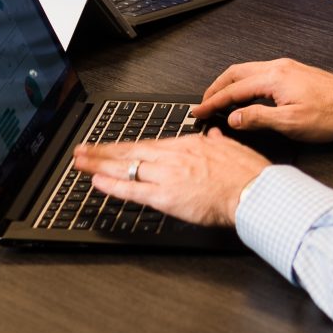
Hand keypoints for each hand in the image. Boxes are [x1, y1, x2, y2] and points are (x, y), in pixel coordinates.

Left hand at [72, 129, 268, 228]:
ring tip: (79, 163)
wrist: (253, 191)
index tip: (109, 146)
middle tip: (80, 151)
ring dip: (99, 165)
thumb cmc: (247, 174)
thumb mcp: (232, 148)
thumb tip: (213, 136)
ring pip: (126, 167)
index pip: (148, 143)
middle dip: (102, 152)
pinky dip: (112, 186)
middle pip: (130, 152)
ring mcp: (167, 175)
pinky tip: (97, 182)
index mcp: (189, 145)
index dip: (124, 146)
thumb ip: (217, 142)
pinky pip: (133, 190)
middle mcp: (173, 156)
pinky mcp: (166, 196)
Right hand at [195, 57, 332, 142]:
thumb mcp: (291, 123)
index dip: (213, 101)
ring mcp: (286, 68)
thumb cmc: (330, 115)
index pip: (233, 89)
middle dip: (216, 88)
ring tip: (219, 101)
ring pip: (248, 71)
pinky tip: (245, 96)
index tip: (198, 111)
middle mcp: (278, 67)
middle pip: (236, 73)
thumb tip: (233, 118)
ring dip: (230, 85)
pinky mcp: (293, 72)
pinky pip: (259, 73)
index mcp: (274, 77)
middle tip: (203, 103)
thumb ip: (258, 119)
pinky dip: (245, 83)